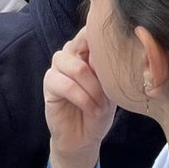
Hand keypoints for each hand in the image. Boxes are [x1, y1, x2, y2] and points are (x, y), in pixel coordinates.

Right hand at [44, 27, 115, 167]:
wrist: (85, 138)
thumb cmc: (101, 107)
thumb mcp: (111, 84)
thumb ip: (108, 64)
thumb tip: (116, 45)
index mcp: (86, 48)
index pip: (91, 29)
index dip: (104, 39)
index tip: (119, 56)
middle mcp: (70, 52)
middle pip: (83, 44)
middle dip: (101, 70)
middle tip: (110, 91)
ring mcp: (57, 67)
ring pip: (77, 67)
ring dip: (93, 89)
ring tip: (101, 105)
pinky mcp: (49, 84)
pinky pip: (66, 85)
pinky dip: (83, 98)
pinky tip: (92, 109)